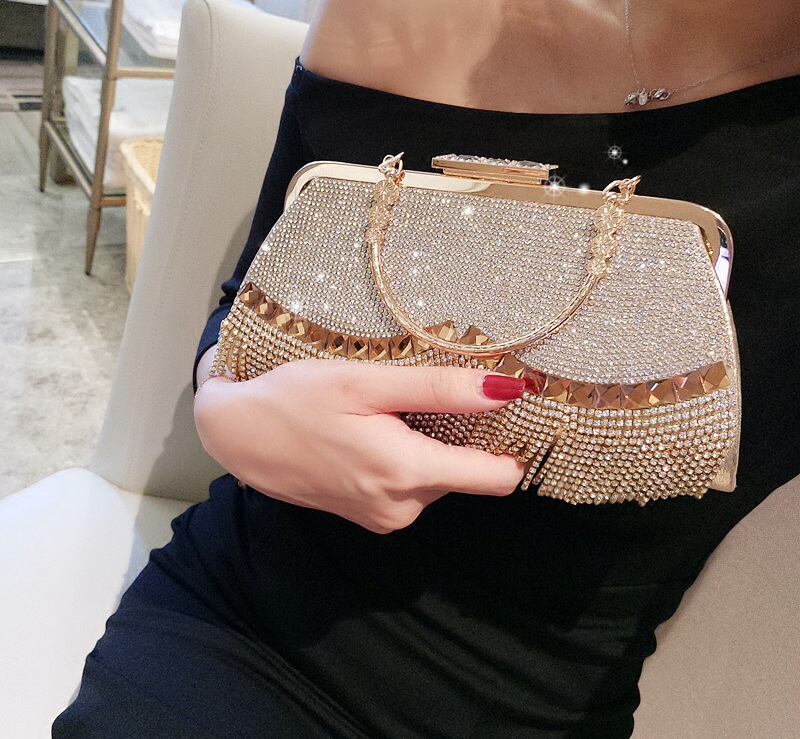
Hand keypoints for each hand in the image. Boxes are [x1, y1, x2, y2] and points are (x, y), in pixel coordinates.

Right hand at [194, 358, 525, 533]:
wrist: (237, 434)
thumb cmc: (295, 399)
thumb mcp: (365, 382)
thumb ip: (438, 390)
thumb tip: (505, 390)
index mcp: (405, 473)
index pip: (496, 478)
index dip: (512, 444)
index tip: (512, 411)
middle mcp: (401, 506)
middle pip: (467, 474)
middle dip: (463, 437)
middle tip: (435, 395)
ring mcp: (383, 516)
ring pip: (438, 478)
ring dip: (431, 446)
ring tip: (395, 411)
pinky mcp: (368, 515)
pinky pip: (411, 486)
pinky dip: (408, 459)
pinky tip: (378, 431)